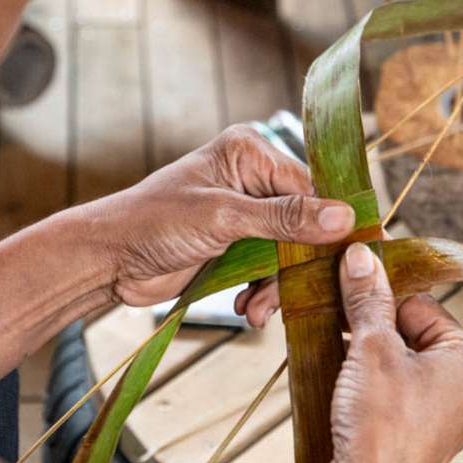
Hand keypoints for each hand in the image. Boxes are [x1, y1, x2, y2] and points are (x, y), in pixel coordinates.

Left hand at [77, 125, 355, 323]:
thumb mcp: (223, 218)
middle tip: (288, 296)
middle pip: (305, 223)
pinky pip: (269, 269)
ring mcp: (246, 214)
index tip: (351, 256)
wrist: (110, 259)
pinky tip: (245, 308)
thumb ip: (283, 218)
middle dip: (296, 264)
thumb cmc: (154, 222)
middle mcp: (253, 178)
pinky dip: (262, 292)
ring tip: (255, 310)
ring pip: (289, 251)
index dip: (330, 223)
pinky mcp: (237, 245)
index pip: (310, 186)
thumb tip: (343, 216)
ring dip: (276, 286)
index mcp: (250, 153)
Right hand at [329, 243, 462, 462]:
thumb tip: (362, 257)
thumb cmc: (382, 428)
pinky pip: (399, 384)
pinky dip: (372, 373)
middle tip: (336, 306)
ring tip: (336, 339)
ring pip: (403, 356)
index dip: (380, 288)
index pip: (421, 302)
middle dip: (371, 320)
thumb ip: (368, 298)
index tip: (350, 270)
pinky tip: (343, 369)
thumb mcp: (371, 349)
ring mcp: (448, 410)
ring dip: (368, 345)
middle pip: (412, 328)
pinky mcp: (423, 428)